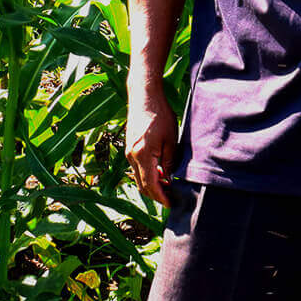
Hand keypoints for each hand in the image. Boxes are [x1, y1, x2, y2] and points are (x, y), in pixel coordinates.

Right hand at [126, 82, 177, 206]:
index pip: (151, 185)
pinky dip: (147, 175)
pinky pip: (137, 168)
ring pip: (138, 178)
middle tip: (171, 199)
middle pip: (142, 185)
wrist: (144, 96)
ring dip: (151, 185)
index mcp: (142, 155)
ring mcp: (128, 152)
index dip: (161, 197)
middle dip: (156, 195)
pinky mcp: (129, 148)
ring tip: (168, 187)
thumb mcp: (170, 140)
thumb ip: (168, 163)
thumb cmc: (160, 115)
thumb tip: (169, 181)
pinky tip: (160, 173)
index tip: (171, 204)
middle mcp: (131, 156)